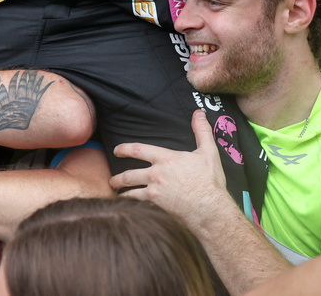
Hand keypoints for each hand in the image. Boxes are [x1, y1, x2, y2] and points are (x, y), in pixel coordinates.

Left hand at [110, 110, 233, 231]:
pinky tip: (126, 206)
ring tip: (115, 191)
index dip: (125, 149)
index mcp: (166, 158)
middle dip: (117, 177)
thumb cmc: (209, 181)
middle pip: (129, 173)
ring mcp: (155, 190)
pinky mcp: (157, 205)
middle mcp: (156, 174)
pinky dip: (130, 204)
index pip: (138, 149)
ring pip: (130, 189)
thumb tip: (199, 113)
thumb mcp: (208, 151)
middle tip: (111, 179)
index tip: (116, 150)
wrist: (210, 209)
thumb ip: (202, 130)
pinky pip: (138, 203)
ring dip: (120, 190)